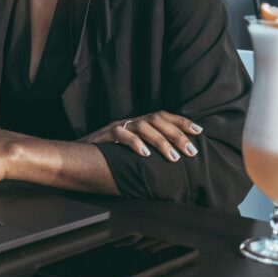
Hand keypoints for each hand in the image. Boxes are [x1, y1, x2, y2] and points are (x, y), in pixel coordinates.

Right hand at [79, 111, 202, 161]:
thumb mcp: (132, 150)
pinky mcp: (105, 135)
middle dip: (177, 135)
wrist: (78, 155)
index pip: (163, 116)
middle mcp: (131, 121)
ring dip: (161, 142)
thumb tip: (175, 160)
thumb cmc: (110, 156)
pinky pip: (122, 135)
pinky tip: (145, 154)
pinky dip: (135, 143)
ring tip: (173, 157)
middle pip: (157, 120)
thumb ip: (149, 150)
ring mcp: (118, 126)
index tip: (199, 131)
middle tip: (190, 152)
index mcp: (139, 123)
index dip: (181, 122)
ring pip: (143, 127)